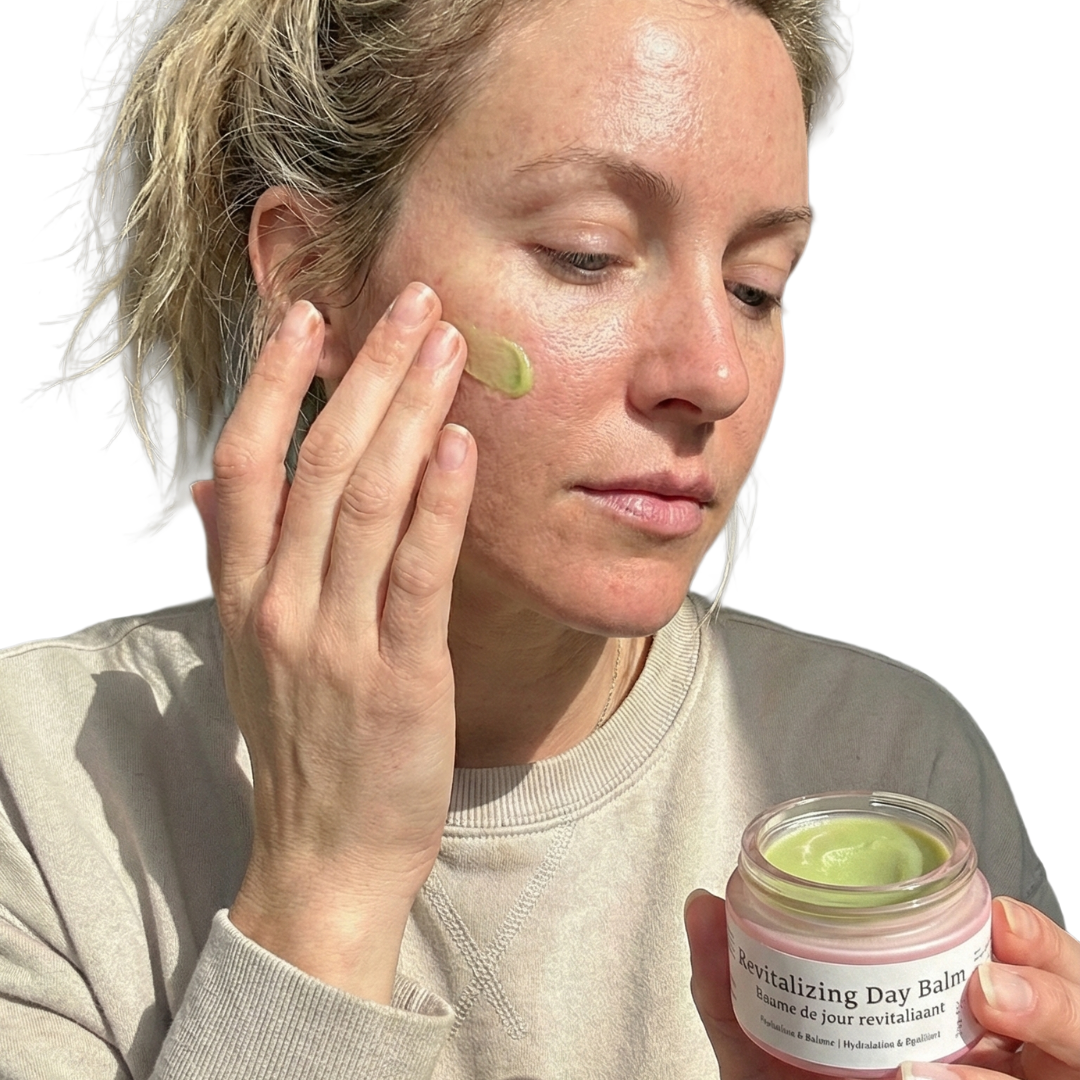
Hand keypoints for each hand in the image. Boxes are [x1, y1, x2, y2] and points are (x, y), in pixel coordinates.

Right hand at [189, 285, 474, 1002]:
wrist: (323, 854)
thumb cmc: (301, 741)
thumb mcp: (249, 648)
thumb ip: (234, 559)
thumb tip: (212, 483)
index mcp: (244, 590)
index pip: (246, 462)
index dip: (272, 382)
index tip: (308, 313)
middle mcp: (279, 603)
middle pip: (317, 461)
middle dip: (365, 373)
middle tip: (412, 302)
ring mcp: (336, 639)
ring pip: (366, 501)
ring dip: (408, 415)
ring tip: (446, 347)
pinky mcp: (399, 675)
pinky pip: (416, 573)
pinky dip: (438, 504)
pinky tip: (461, 445)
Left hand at [684, 891, 1079, 1079]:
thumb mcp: (757, 1045)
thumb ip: (728, 982)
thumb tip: (703, 900)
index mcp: (953, 1015)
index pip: (1029, 964)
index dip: (1035, 939)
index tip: (998, 915)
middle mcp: (1000, 1057)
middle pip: (1078, 1012)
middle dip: (1057, 989)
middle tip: (992, 983)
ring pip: (1079, 1057)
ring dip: (1050, 1027)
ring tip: (986, 1013)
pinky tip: (930, 1077)